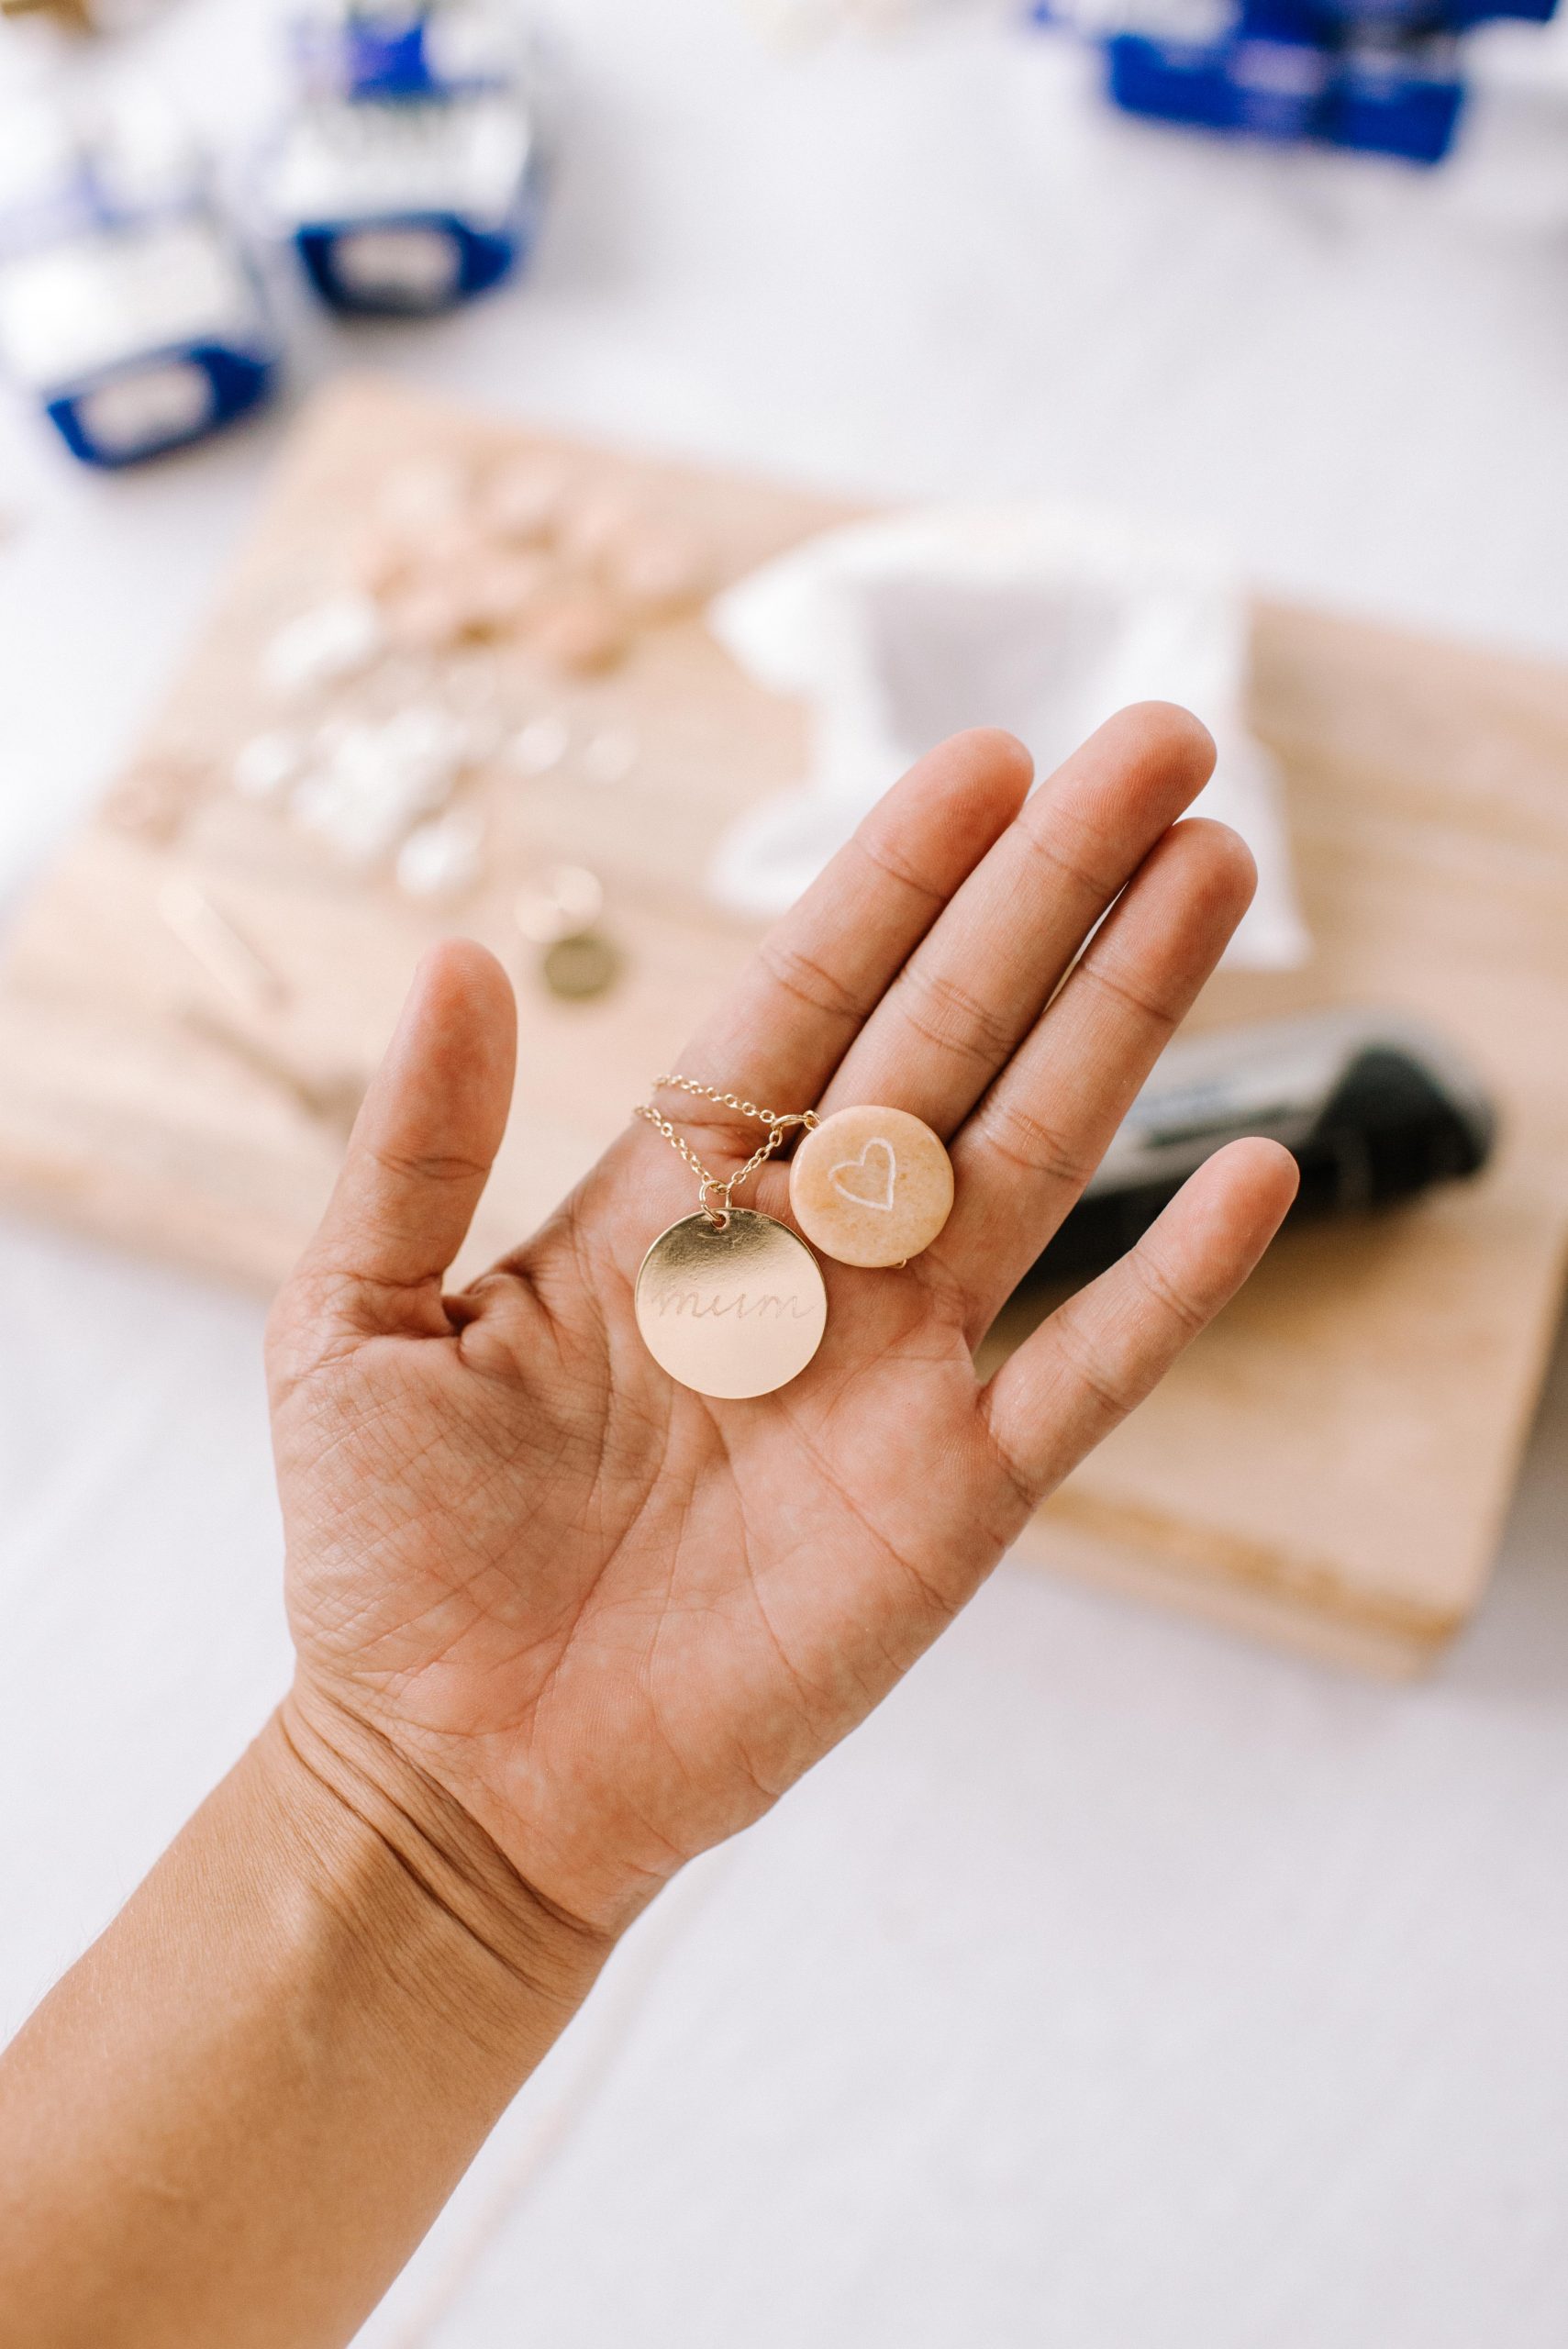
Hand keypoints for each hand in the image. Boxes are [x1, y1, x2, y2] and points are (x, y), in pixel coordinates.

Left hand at [268, 712, 1296, 1941]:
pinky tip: (1254, 1173)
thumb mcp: (352, 1323)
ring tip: (1213, 872)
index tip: (982, 761)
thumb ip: (414, 1145)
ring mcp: (894, 1370)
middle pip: (953, 1041)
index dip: (896, 882)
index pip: (808, 1002)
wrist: (458, 1773)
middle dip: (1054, 894)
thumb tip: (456, 952)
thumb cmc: (390, 1557)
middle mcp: (805, 1258)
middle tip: (1161, 750)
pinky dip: (1176, 1287)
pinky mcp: (953, 1497)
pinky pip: (1086, 1375)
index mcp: (671, 1201)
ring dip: (1129, 1018)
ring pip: (1039, 1158)